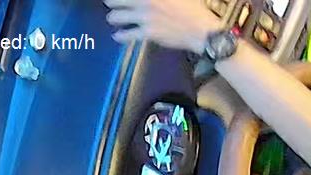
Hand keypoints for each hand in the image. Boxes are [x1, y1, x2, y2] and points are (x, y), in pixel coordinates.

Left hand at [104, 0, 224, 53]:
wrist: (201, 29)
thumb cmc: (193, 7)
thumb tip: (151, 1)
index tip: (115, 0)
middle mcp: (146, 0)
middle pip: (116, 0)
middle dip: (111, 1)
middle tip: (109, 2)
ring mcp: (145, 16)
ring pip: (116, 17)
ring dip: (113, 18)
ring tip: (113, 19)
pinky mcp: (146, 32)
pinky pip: (125, 35)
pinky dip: (119, 35)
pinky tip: (117, 35)